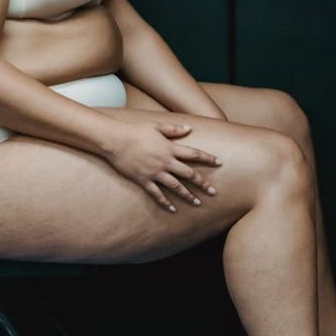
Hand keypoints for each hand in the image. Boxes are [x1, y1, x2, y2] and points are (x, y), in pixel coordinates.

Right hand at [104, 120, 222, 211]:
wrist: (116, 140)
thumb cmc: (135, 131)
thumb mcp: (156, 127)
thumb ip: (173, 129)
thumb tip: (189, 128)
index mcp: (170, 148)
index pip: (194, 154)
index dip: (208, 158)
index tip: (220, 163)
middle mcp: (165, 162)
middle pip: (189, 174)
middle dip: (203, 183)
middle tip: (213, 192)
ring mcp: (155, 172)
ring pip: (176, 186)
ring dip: (188, 195)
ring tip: (198, 203)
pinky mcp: (144, 180)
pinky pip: (157, 194)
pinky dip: (165, 202)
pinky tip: (172, 209)